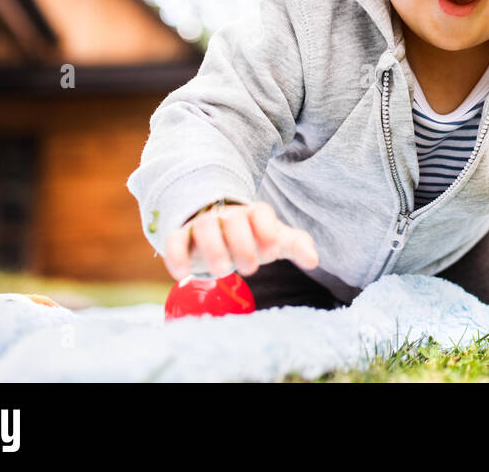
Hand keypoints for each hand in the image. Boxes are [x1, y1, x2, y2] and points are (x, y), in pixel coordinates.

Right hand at [162, 200, 319, 281]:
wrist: (216, 230)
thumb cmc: (251, 237)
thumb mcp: (273, 239)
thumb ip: (295, 244)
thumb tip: (314, 260)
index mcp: (253, 214)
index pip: (261, 212)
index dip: (266, 230)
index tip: (272, 251)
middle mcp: (228, 216)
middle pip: (233, 220)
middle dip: (243, 244)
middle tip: (251, 268)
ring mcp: (203, 225)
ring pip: (204, 227)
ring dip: (214, 250)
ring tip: (222, 271)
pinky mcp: (181, 237)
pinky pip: (174, 240)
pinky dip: (176, 256)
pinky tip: (183, 274)